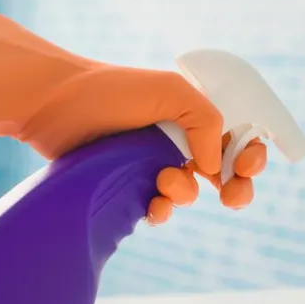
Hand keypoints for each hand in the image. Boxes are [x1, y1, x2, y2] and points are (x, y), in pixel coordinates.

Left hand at [17, 66, 268, 224]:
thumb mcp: (169, 92)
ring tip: (163, 181)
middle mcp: (177, 138)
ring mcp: (152, 164)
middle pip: (222, 172)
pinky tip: (153, 207)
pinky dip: (162, 212)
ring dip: (185, 193)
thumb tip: (216, 168)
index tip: (248, 165)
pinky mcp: (128, 186)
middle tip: (231, 197)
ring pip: (188, 194)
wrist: (54, 106)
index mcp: (192, 113)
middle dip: (235, 188)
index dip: (250, 154)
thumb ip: (205, 122)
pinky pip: (157, 209)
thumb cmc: (110, 91)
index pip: (236, 137)